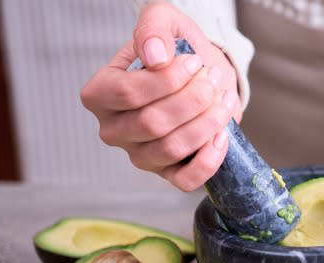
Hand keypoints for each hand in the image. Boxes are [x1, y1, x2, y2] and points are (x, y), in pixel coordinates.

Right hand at [80, 1, 241, 190]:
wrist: (201, 73)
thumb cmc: (175, 50)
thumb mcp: (163, 22)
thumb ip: (154, 28)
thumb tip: (156, 56)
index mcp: (100, 93)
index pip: (128, 92)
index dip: (168, 79)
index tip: (195, 62)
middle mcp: (113, 129)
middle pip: (153, 122)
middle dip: (193, 99)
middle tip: (213, 79)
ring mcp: (139, 155)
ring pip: (171, 148)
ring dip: (207, 123)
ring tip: (223, 99)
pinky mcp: (166, 173)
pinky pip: (185, 179)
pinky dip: (209, 158)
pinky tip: (222, 134)